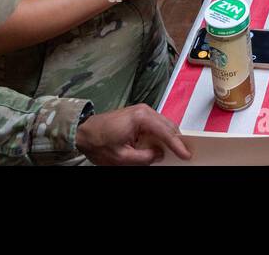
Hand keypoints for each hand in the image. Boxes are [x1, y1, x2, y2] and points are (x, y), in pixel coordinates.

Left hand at [76, 104, 190, 165]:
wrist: (83, 132)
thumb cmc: (99, 142)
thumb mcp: (122, 157)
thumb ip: (144, 157)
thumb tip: (158, 154)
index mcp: (141, 118)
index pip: (166, 132)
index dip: (177, 144)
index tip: (186, 154)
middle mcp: (144, 110)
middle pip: (168, 126)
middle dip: (176, 140)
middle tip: (183, 153)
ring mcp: (142, 112)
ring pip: (163, 125)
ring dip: (168, 137)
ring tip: (174, 151)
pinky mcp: (139, 115)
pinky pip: (156, 125)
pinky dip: (160, 135)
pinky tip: (160, 145)